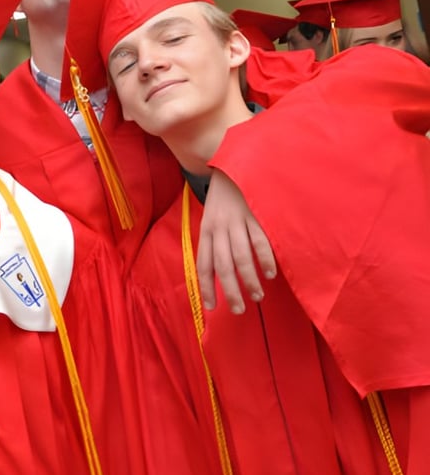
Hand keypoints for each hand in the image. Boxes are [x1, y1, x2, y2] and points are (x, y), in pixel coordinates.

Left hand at [196, 169, 276, 312]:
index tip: (212, 307)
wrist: (232, 164)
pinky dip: (265, 259)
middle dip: (230, 290)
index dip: (207, 287)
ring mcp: (237, 221)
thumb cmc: (223, 199)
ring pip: (241, 257)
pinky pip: (260, 241)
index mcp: (206, 230)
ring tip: (257, 296)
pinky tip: (270, 274)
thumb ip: (214, 242)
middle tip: (239, 309)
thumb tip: (218, 273)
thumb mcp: (211, 219)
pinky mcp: (255, 214)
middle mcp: (218, 228)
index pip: (203, 265)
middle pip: (223, 265)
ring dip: (249, 279)